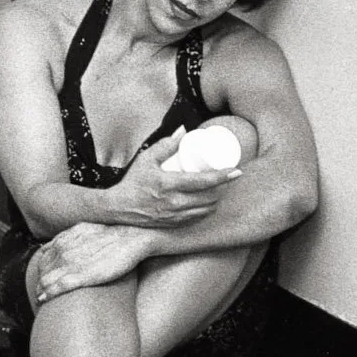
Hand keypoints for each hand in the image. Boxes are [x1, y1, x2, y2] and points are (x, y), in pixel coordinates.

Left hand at [34, 223, 154, 303]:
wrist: (132, 237)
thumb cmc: (113, 236)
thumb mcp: (86, 230)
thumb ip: (70, 238)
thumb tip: (56, 246)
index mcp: (65, 240)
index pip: (44, 257)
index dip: (41, 269)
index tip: (41, 278)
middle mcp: (64, 249)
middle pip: (43, 269)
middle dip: (39, 281)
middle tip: (39, 292)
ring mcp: (72, 262)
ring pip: (46, 278)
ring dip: (41, 289)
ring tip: (40, 298)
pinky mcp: (82, 275)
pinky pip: (58, 286)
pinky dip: (49, 293)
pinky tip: (44, 299)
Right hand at [103, 131, 240, 227]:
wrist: (119, 209)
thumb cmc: (133, 182)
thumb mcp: (147, 159)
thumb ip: (166, 145)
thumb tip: (184, 131)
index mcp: (169, 185)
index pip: (204, 182)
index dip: (223, 176)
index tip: (237, 171)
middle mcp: (174, 203)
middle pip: (210, 197)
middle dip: (222, 188)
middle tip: (226, 177)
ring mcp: (175, 216)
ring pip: (206, 210)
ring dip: (215, 199)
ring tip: (217, 189)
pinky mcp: (174, 225)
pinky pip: (197, 218)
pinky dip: (205, 210)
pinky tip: (206, 202)